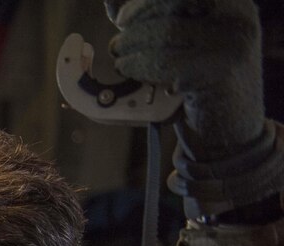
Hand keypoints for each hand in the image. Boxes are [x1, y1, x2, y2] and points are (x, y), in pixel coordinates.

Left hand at [108, 0, 262, 156]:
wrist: (231, 127)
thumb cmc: (201, 84)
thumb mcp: (185, 49)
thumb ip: (158, 27)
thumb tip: (116, 8)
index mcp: (230, 5)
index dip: (148, 4)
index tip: (123, 20)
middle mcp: (235, 18)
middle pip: (173, 6)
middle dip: (136, 26)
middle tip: (117, 46)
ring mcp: (230, 43)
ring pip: (166, 32)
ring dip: (132, 47)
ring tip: (120, 62)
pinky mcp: (217, 71)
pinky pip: (166, 62)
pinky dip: (139, 66)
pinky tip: (130, 71)